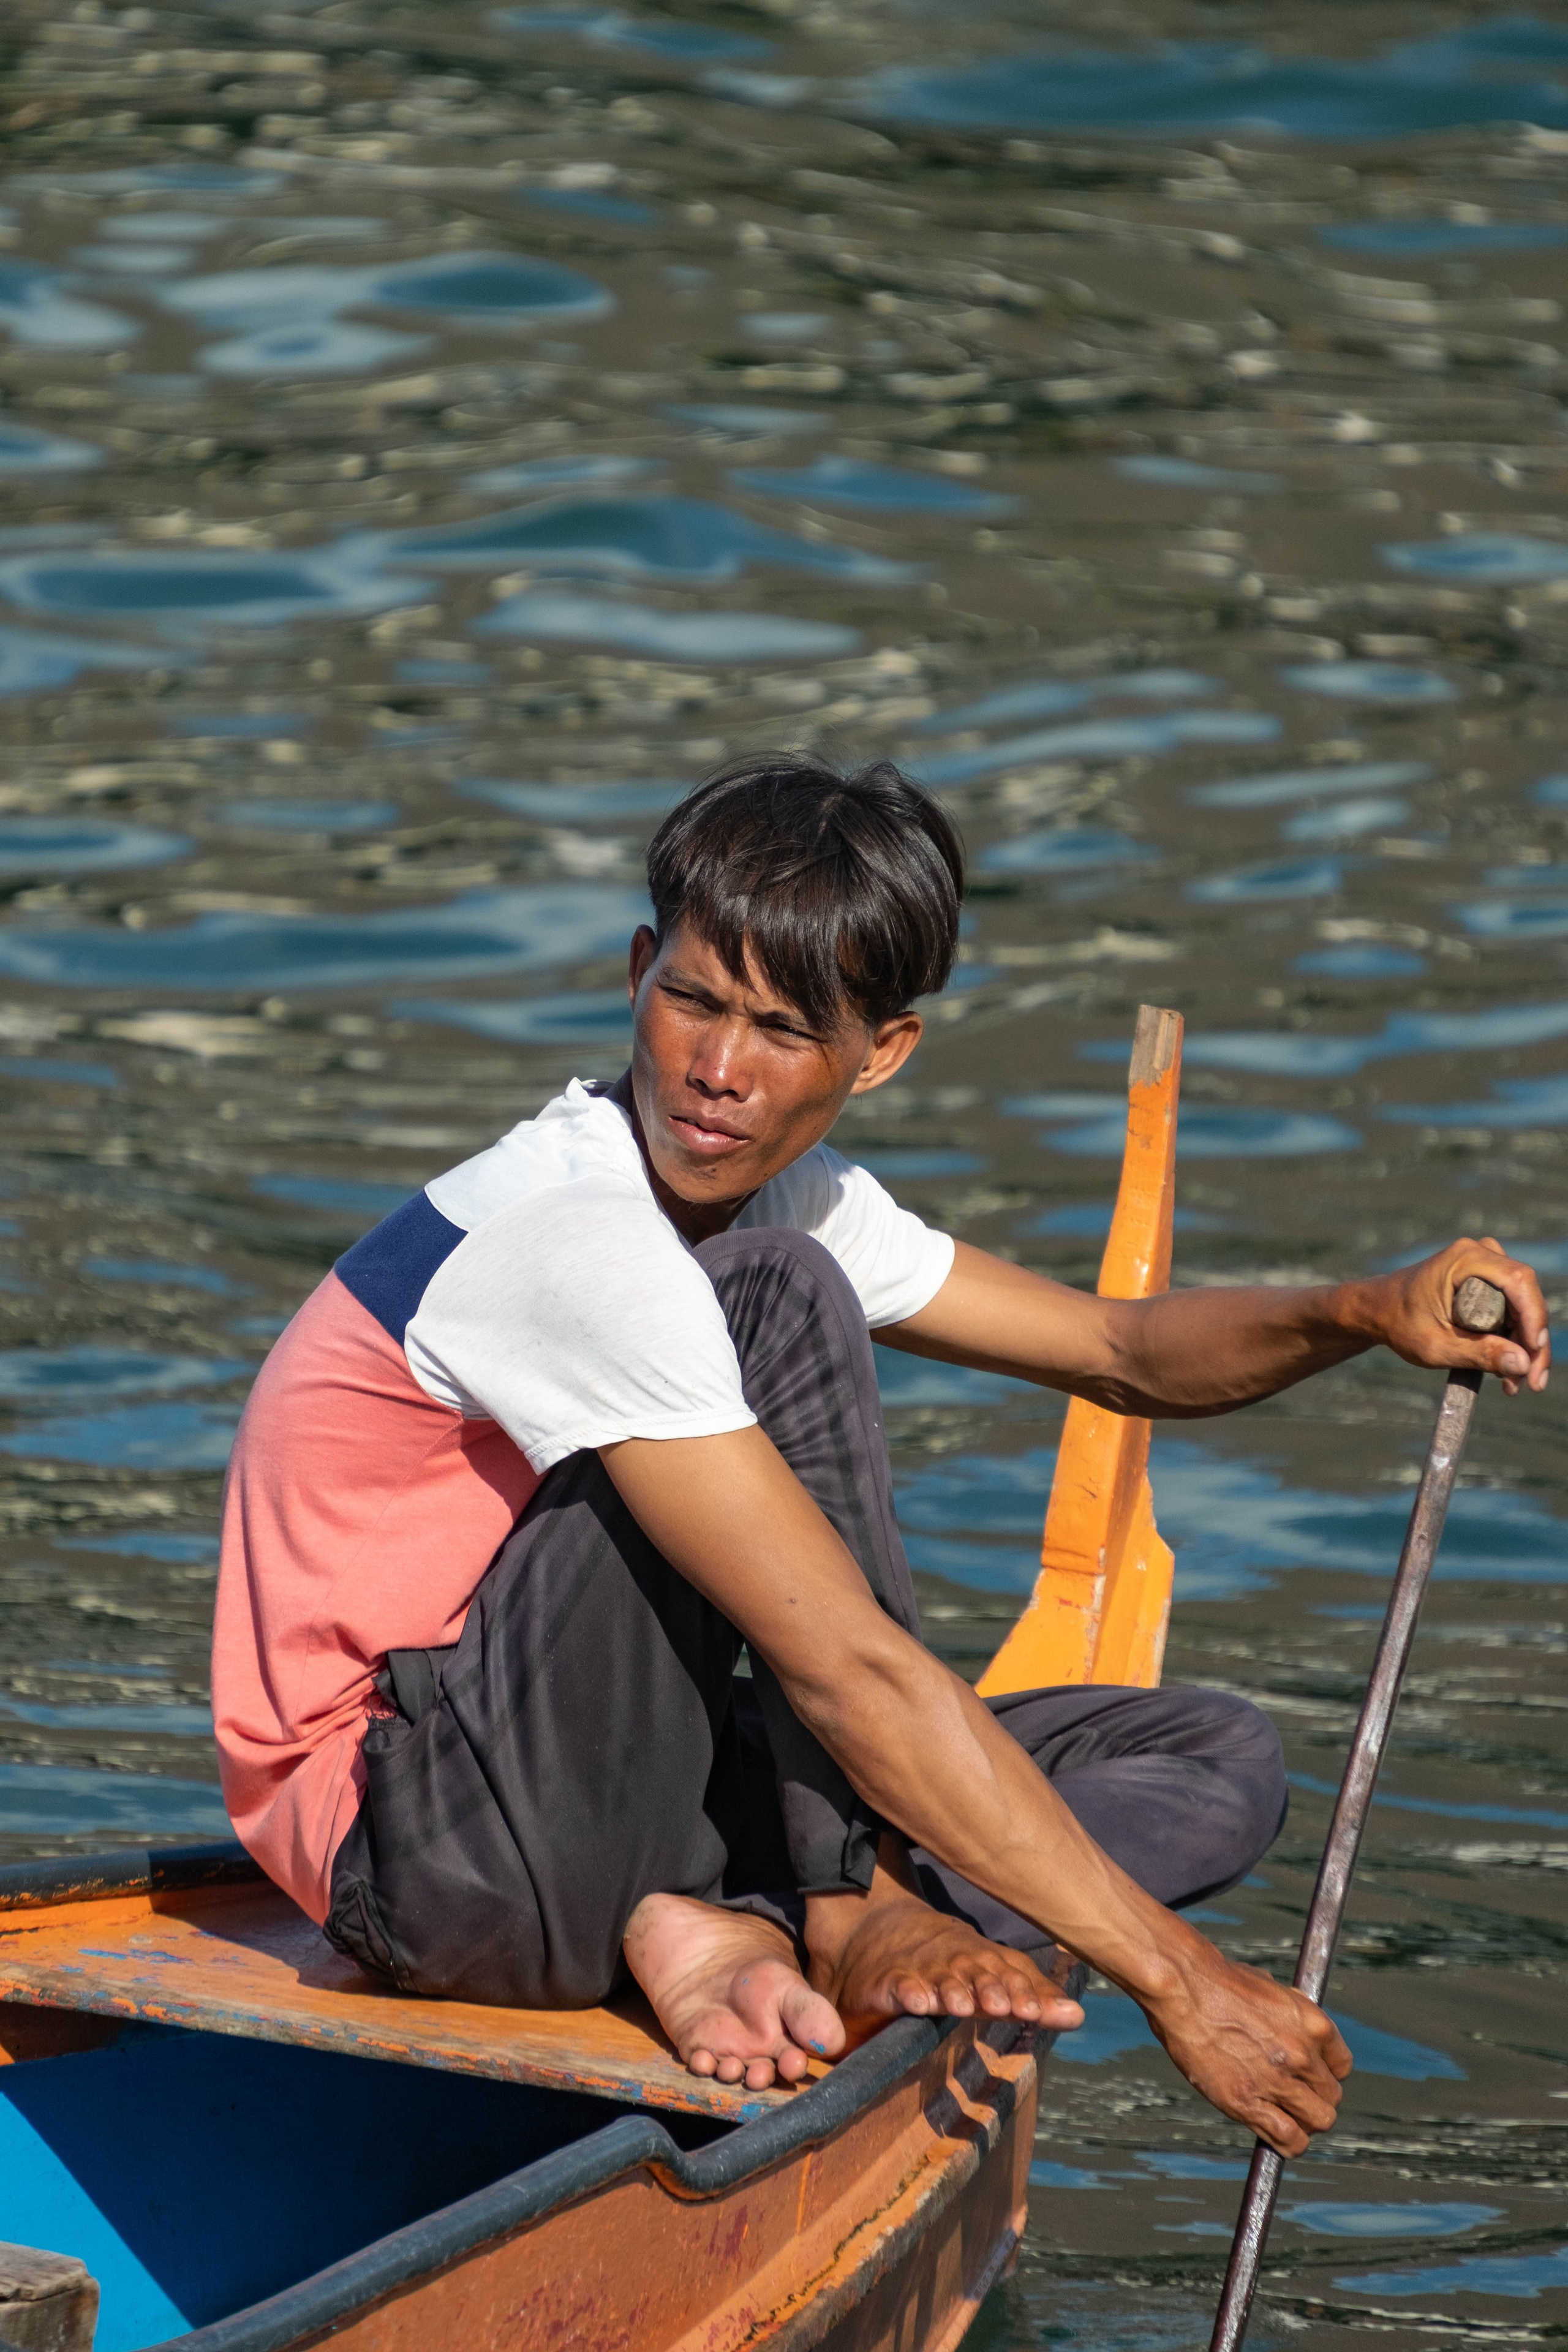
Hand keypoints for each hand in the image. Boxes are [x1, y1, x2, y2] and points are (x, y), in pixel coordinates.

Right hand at [1140, 1940, 1351, 2155]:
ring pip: (1317, 2121)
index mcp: (1313, 2024)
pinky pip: (1288, 2139)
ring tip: (1288, 2116)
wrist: (1183, 1987)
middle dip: (1315, 2098)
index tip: (1310, 2075)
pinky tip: (1278, 2136)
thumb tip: (1293, 2031)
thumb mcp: (1269, 1987)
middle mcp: (1302, 2055)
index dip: (1326, 2072)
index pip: (1342, 2066)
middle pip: (1332, 2096)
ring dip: (1305, 2122)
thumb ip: (1289, 2016)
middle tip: (1294, 2095)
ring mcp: (1275, 2081)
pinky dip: (1288, 2143)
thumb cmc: (1218, 1980)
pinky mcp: (1246, 2102)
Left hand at [1347, 1237, 1549, 1397]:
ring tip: (1514, 1384)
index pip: (1518, 1283)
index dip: (1534, 1319)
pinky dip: (1512, 1339)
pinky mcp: (1487, 1281)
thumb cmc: (1399, 1324)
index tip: (1534, 1355)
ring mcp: (1486, 1266)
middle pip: (1526, 1297)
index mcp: (1465, 1259)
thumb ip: (1479, 1354)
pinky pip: (1511, 1310)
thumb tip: (1523, 1364)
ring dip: (1523, 1347)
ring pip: (1522, 1308)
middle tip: (1532, 1383)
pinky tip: (1506, 1371)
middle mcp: (1481, 1254)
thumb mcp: (1436, 1346)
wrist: (1377, 1310)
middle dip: (1532, 1344)